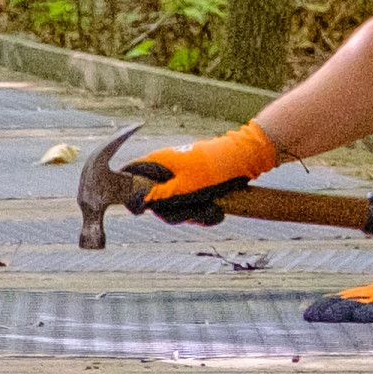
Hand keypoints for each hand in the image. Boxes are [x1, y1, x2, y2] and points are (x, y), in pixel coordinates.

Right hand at [132, 121, 285, 213]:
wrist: (241, 159)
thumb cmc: (212, 171)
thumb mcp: (183, 189)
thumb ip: (159, 196)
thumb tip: (140, 202)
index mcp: (158, 161)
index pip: (131, 174)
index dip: (133, 193)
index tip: (142, 208)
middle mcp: (166, 165)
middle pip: (155, 194)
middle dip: (172, 211)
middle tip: (189, 214)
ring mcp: (180, 171)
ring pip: (174, 200)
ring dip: (190, 212)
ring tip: (208, 211)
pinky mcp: (193, 178)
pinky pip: (189, 198)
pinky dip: (200, 208)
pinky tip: (214, 211)